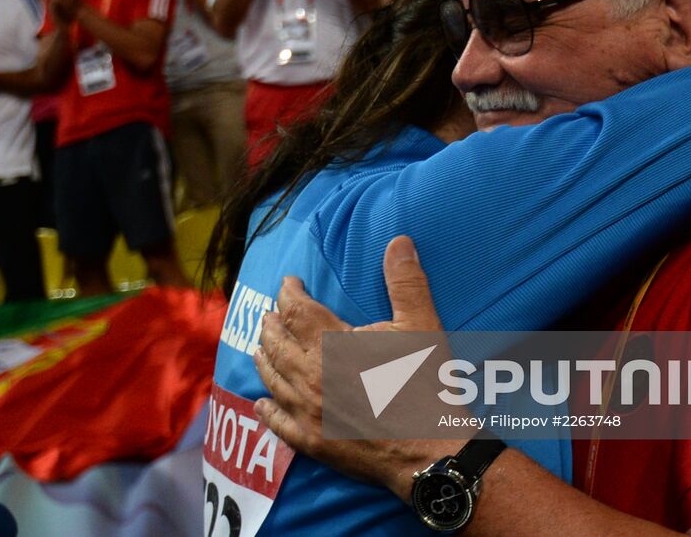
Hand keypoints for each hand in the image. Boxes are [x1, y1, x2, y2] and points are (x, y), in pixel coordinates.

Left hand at [253, 237, 445, 498]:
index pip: (295, 309)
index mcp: (330, 343)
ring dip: (264, 359)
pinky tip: (260, 404)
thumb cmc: (426, 384)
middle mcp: (309, 376)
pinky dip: (267, 410)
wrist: (431, 450)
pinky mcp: (312, 442)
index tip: (289, 283)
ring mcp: (307, 412)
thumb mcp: (421, 325)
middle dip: (271, 324)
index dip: (288, 292)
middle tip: (270, 313)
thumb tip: (399, 241)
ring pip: (272, 379)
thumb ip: (405, 281)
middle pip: (276, 342)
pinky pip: (278, 424)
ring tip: (259, 348)